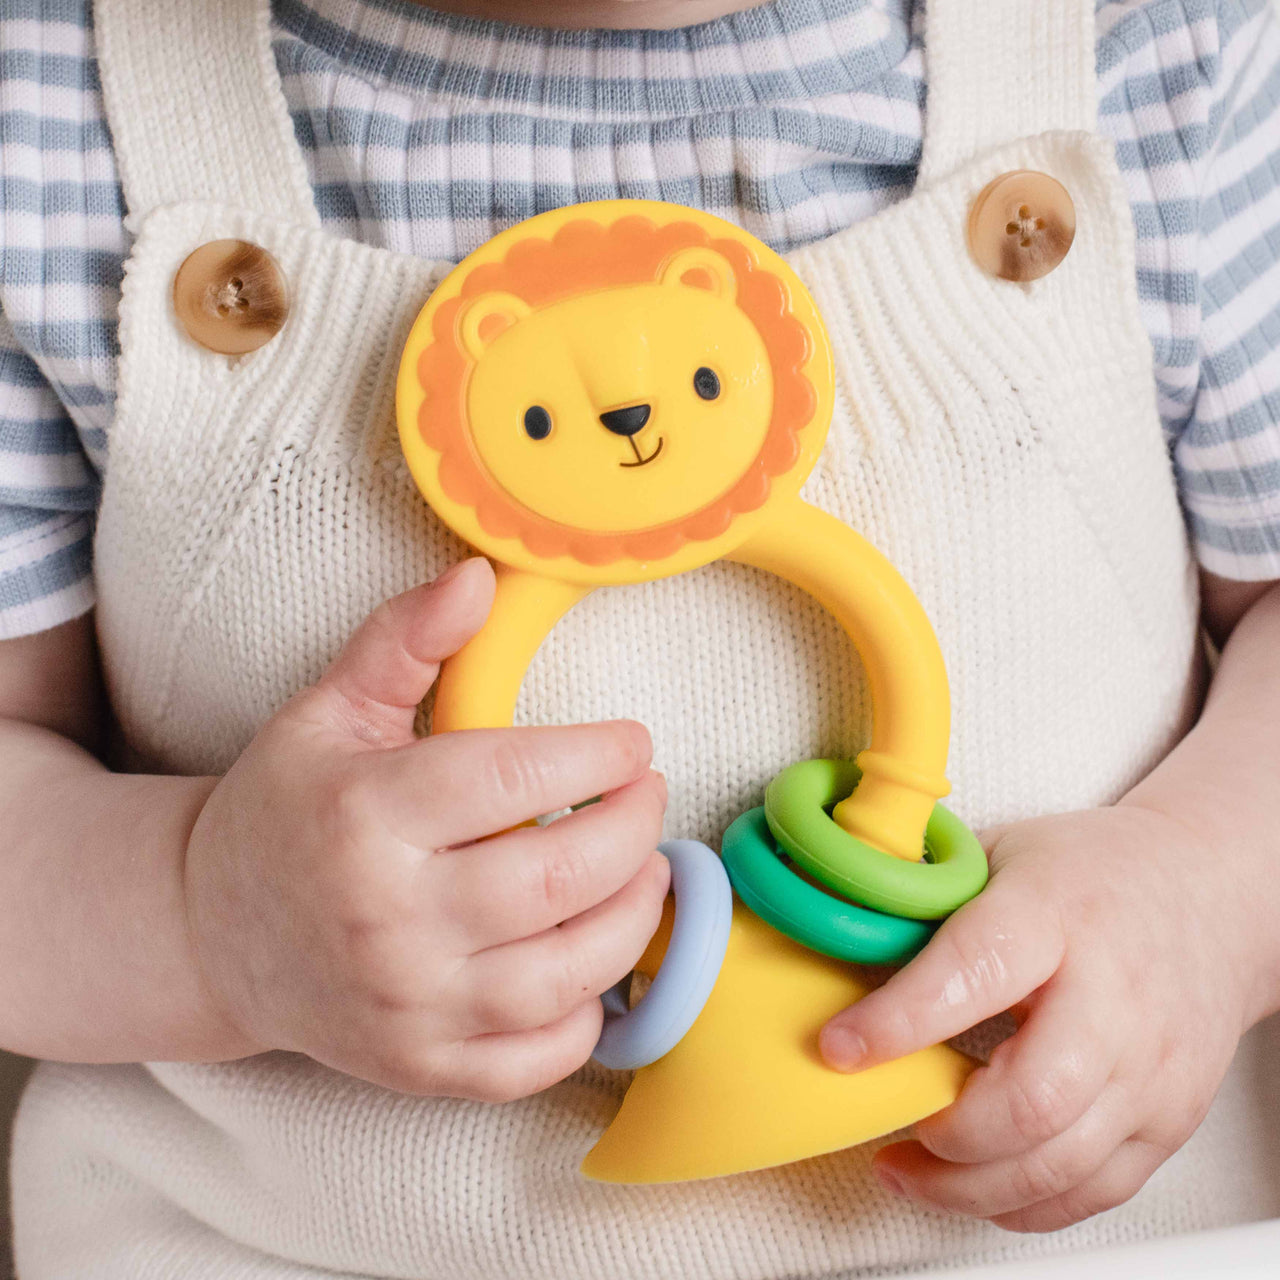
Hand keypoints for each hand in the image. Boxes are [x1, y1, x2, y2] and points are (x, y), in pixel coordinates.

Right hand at [184, 559, 669, 1101]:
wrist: (217, 936)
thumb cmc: (286, 811)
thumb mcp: (329, 711)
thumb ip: (404, 639)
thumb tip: (479, 575)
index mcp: (366, 817)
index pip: (517, 778)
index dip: (598, 753)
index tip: (631, 741)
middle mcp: (389, 920)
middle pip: (560, 876)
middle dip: (634, 826)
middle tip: (647, 794)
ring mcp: (409, 1007)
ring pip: (569, 972)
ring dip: (635, 914)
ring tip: (644, 867)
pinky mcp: (424, 1068)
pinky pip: (541, 1056)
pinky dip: (591, 1012)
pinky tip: (596, 956)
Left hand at [818, 804, 1262, 1231]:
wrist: (1207, 896)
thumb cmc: (1094, 873)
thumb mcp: (1000, 853)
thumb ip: (925, 897)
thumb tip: (832, 932)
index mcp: (1054, 913)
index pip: (975, 971)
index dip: (900, 1020)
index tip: (838, 1047)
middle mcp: (1111, 996)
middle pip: (1030, 1099)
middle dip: (943, 1133)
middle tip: (889, 1126)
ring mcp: (1148, 1065)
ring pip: (1059, 1163)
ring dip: (968, 1186)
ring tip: (909, 1168)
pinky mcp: (1169, 1117)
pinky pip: (1094, 1190)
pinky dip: (1023, 1203)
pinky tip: (975, 1182)